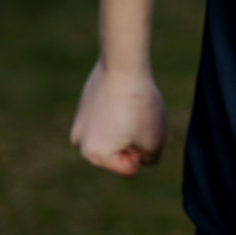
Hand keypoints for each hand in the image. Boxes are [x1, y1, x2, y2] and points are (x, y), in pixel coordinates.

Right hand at [70, 59, 166, 175]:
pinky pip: (110, 118)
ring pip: (115, 136)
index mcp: (94, 156)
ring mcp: (79, 122)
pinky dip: (119, 112)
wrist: (123, 65)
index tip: (140, 129)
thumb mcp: (155, 141)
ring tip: (129, 106)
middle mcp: (80, 143)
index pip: (130, 169)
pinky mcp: (84, 105)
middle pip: (120, 154)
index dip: (143, 151)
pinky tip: (122, 97)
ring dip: (126, 126)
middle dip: (133, 140)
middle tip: (136, 116)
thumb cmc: (139, 105)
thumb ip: (149, 159)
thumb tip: (138, 156)